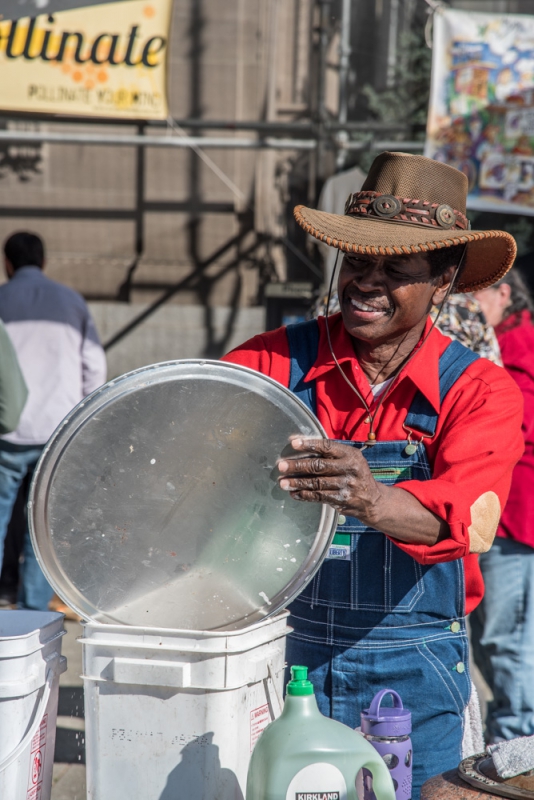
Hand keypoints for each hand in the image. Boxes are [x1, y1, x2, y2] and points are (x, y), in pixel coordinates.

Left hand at [277, 436, 448, 545]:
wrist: (373, 500)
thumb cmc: (354, 473)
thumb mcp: (349, 458)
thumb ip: (329, 452)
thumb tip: (298, 443)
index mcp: (350, 455)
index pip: (327, 447)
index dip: (309, 444)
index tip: (293, 443)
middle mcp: (349, 470)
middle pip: (319, 466)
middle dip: (297, 466)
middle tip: (281, 465)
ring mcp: (345, 486)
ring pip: (316, 484)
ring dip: (297, 483)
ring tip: (282, 482)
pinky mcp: (341, 501)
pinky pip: (319, 497)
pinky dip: (304, 495)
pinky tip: (294, 493)